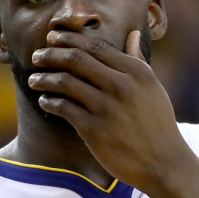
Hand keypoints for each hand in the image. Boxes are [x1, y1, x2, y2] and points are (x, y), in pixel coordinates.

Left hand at [27, 30, 196, 189]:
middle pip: (75, 59)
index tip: (52, 37)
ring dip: (44, 78)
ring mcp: (106, 107)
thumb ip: (138, 60)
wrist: (164, 163)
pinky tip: (45, 101)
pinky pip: (63, 108)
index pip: (95, 46)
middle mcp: (120, 85)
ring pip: (64, 82)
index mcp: (135, 72)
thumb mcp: (152, 87)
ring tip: (34, 79)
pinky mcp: (93, 129)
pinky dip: (49, 102)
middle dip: (50, 54)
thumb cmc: (158, 124)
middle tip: (36, 56)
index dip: (69, 39)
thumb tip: (132, 34)